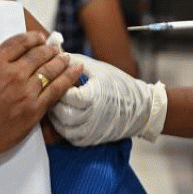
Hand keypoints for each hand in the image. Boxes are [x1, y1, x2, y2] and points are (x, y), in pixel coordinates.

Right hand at [0, 31, 82, 174]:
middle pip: (39, 54)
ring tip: (67, 58)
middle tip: (56, 48)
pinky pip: (57, 91)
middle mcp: (12, 73)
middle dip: (50, 49)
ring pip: (51, 70)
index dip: (33, 37)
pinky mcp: (34, 110)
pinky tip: (76, 72)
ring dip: (61, 61)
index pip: (20, 42)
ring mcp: (25, 92)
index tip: (40, 37)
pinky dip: (69, 79)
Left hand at [52, 54, 166, 145]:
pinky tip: (62, 114)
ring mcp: (90, 130)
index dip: (58, 84)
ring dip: (55, 114)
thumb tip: (55, 53)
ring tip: (55, 102)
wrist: (140, 109)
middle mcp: (91, 116)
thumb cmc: (119, 84)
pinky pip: (68, 135)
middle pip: (60, 111)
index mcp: (93, 96)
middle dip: (53, 100)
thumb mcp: (97, 69)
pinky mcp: (89, 140)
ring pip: (61, 125)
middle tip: (51, 90)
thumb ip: (74, 62)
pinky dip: (62, 126)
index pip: (64, 93)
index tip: (56, 78)